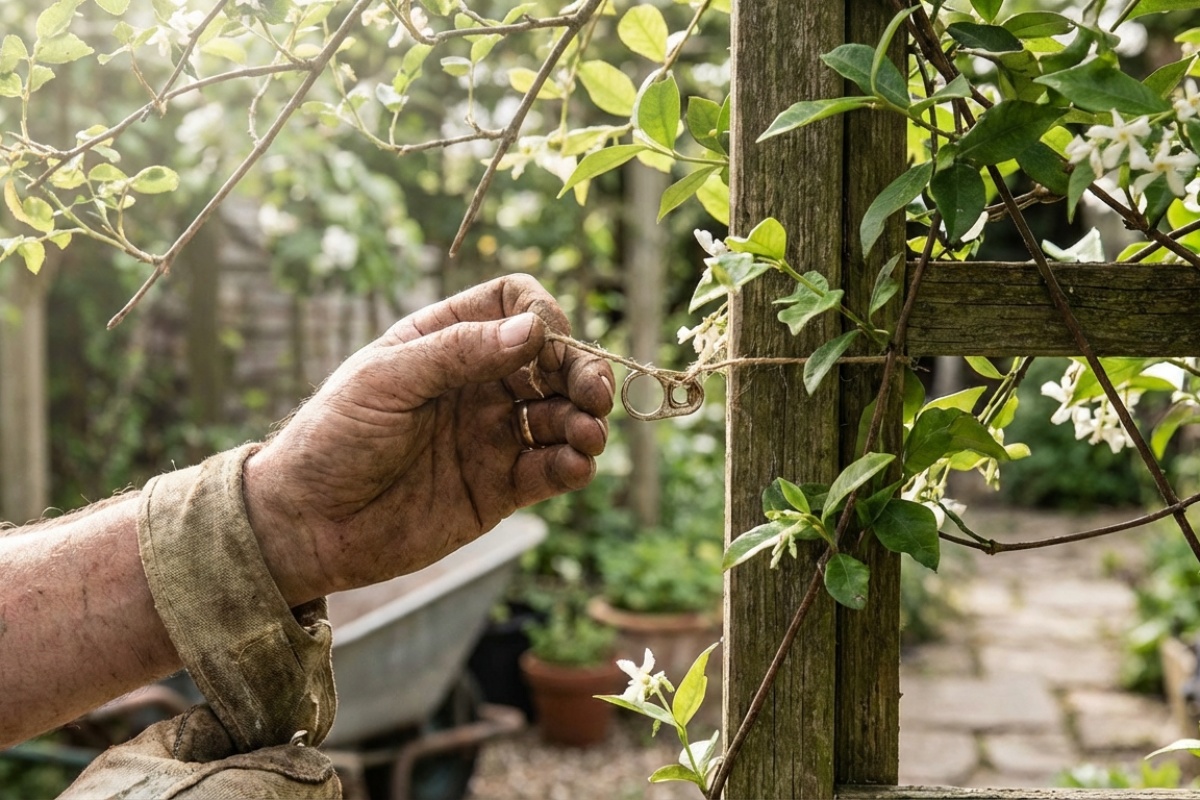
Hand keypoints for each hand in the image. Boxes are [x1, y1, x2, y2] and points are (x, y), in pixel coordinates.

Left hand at [243, 274, 613, 602]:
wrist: (307, 525)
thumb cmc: (332, 438)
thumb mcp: (385, 381)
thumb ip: (458, 352)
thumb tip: (533, 330)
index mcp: (447, 341)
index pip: (515, 305)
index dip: (543, 317)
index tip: (545, 346)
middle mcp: (479, 382)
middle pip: (555, 361)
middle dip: (583, 372)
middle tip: (595, 394)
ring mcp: (493, 434)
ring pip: (563, 415)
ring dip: (586, 420)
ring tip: (587, 435)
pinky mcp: (500, 487)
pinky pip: (552, 469)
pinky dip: (574, 466)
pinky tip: (573, 466)